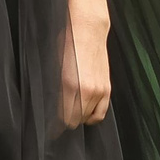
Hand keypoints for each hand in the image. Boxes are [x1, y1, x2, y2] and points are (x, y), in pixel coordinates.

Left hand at [59, 11, 111, 126]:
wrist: (89, 30)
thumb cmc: (68, 43)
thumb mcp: (56, 67)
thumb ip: (57, 89)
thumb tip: (56, 105)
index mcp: (69, 86)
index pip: (64, 117)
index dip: (56, 126)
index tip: (52, 129)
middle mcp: (86, 91)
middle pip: (75, 120)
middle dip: (67, 120)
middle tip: (60, 117)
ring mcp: (99, 91)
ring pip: (88, 118)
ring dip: (80, 117)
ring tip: (73, 112)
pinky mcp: (107, 88)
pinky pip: (101, 112)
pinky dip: (93, 115)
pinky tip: (87, 112)